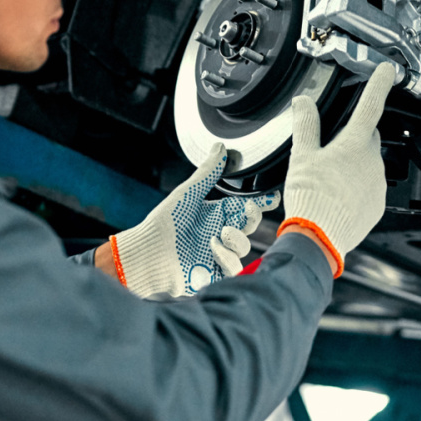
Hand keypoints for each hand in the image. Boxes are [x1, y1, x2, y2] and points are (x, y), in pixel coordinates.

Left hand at [110, 144, 279, 298]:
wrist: (148, 254)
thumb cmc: (163, 223)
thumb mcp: (187, 194)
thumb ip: (207, 172)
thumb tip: (220, 147)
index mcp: (217, 213)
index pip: (246, 206)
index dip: (262, 202)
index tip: (272, 197)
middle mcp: (220, 233)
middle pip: (250, 224)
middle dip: (253, 216)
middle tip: (247, 208)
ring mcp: (219, 253)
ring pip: (245, 246)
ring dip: (236, 238)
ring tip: (219, 235)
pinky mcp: (216, 272)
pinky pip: (235, 266)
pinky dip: (227, 257)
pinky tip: (213, 251)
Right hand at [278, 62, 396, 276]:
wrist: (318, 239)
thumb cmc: (310, 198)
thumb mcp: (302, 156)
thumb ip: (306, 125)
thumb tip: (303, 102)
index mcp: (355, 144)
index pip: (371, 105)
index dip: (379, 83)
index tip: (388, 70)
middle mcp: (373, 162)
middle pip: (366, 138)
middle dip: (353, 138)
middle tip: (329, 150)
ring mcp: (378, 185)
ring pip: (368, 165)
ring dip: (353, 166)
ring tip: (328, 181)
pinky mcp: (377, 205)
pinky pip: (369, 189)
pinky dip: (356, 189)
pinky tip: (337, 197)